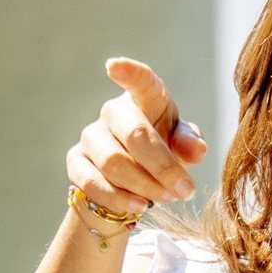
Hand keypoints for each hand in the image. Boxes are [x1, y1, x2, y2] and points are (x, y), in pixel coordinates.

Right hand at [66, 57, 206, 215]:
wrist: (132, 182)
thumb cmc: (163, 151)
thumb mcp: (182, 145)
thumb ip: (189, 143)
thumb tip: (196, 150)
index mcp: (145, 101)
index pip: (140, 82)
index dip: (128, 73)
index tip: (114, 66)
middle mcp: (114, 113)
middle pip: (135, 135)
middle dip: (164, 167)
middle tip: (185, 190)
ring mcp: (91, 136)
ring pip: (115, 162)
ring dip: (145, 186)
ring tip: (167, 198)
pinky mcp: (75, 161)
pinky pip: (94, 182)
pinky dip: (120, 198)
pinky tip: (139, 206)